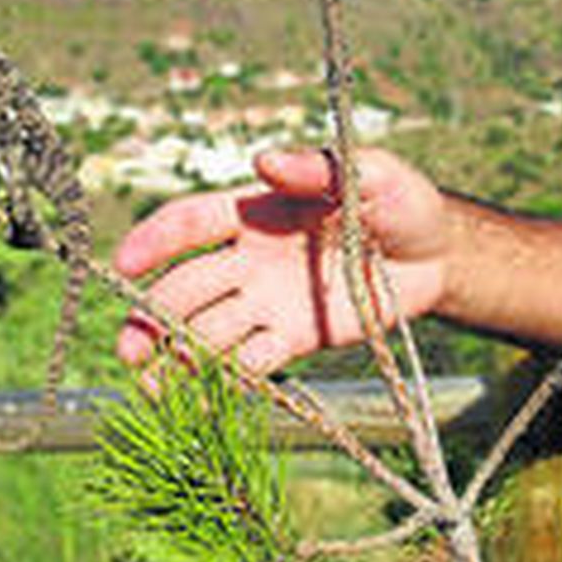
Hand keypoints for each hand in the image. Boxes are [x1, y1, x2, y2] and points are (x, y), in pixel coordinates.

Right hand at [114, 147, 452, 373]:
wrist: (438, 255)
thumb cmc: (399, 201)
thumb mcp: (367, 172)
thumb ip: (316, 169)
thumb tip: (263, 160)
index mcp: (254, 211)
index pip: (190, 223)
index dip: (154, 241)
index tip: (122, 264)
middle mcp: (247, 259)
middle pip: (185, 288)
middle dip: (152, 317)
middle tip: (130, 350)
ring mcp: (266, 302)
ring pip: (207, 331)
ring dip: (179, 358)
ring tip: (154, 388)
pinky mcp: (292, 339)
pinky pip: (250, 361)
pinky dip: (228, 379)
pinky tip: (206, 400)